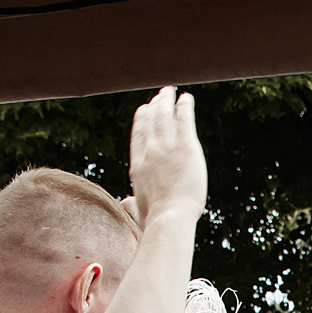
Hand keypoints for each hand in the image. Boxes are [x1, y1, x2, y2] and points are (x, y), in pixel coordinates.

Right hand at [127, 86, 206, 227]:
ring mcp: (166, 147)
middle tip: (159, 97)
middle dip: (154, 107)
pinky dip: (184, 107)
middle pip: (150, 123)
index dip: (141, 121)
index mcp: (138, 166)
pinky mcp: (186, 147)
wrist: (170, 218)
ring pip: (165, 117)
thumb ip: (132, 205)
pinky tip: (186, 98)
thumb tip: (124, 202)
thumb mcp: (140, 212)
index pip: (138, 137)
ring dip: (167, 101)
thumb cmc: (156, 221)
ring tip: (170, 91)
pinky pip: (184, 120)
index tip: (144, 110)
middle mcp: (149, 152)